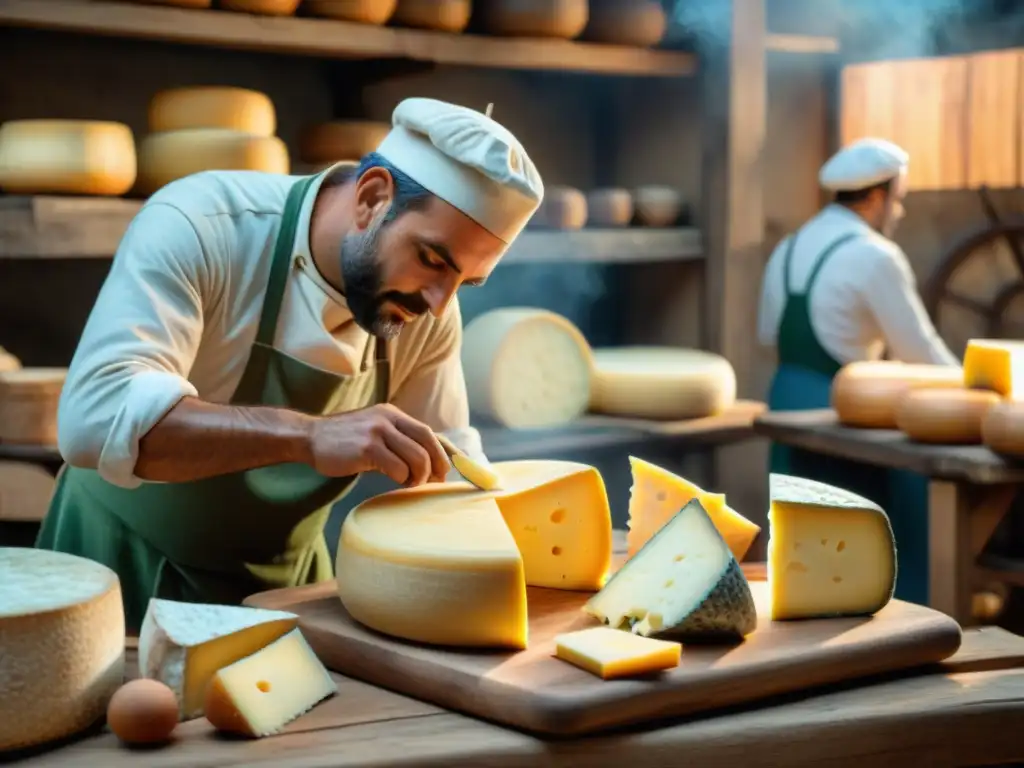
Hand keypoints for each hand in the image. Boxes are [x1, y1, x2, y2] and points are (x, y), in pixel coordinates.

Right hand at [308, 404, 450, 486]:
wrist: (309, 437)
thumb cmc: (343, 441)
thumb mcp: (373, 431)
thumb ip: (396, 440)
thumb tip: (426, 463)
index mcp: (392, 414)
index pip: (428, 432)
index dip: (442, 452)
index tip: (446, 470)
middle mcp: (387, 419)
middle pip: (427, 443)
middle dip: (436, 466)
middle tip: (433, 481)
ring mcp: (377, 432)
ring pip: (416, 457)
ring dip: (418, 476)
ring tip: (409, 483)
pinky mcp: (367, 448)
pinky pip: (398, 468)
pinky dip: (401, 479)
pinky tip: (394, 481)